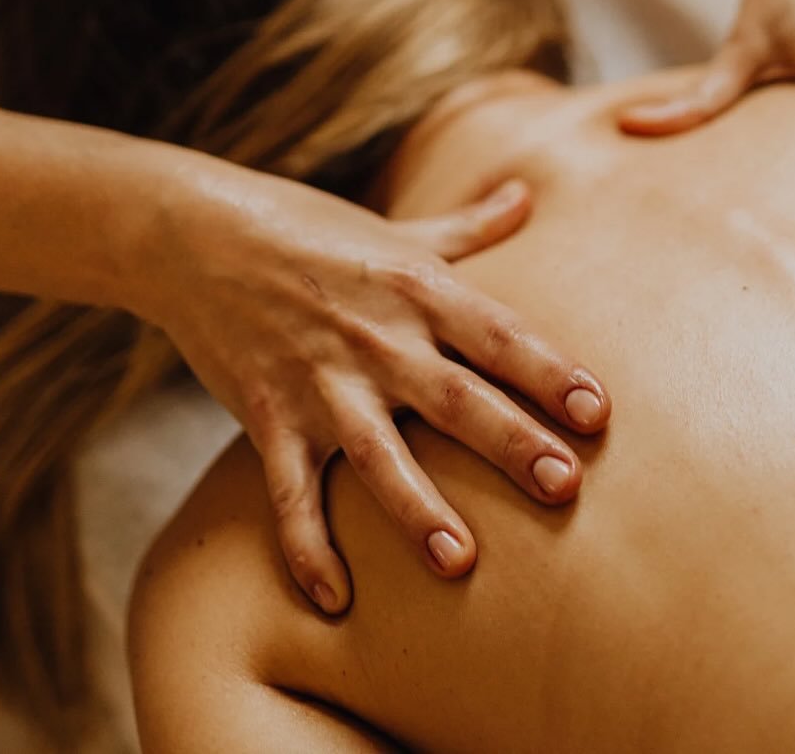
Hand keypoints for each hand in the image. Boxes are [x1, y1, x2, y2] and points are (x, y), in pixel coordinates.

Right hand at [152, 173, 609, 613]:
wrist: (196, 234)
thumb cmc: (308, 229)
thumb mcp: (395, 226)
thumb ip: (467, 225)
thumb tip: (527, 193)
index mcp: (415, 286)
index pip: (495, 332)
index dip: (548, 370)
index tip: (597, 410)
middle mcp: (374, 335)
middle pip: (454, 396)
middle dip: (510, 441)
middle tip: (565, 487)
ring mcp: (318, 380)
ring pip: (378, 453)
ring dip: (417, 507)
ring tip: (460, 561)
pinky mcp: (267, 416)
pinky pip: (290, 493)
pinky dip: (306, 547)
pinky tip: (335, 601)